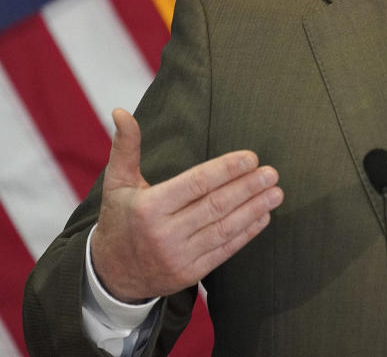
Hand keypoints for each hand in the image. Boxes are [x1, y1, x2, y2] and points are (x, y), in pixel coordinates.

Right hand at [90, 108, 283, 302]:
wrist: (111, 275)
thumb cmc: (119, 220)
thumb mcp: (116, 183)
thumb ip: (125, 147)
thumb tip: (120, 111)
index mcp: (149, 208)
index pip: (195, 184)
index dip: (226, 170)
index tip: (251, 158)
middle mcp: (164, 234)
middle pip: (215, 206)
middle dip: (247, 188)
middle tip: (272, 173)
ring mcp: (178, 257)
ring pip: (224, 229)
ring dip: (254, 209)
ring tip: (275, 193)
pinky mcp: (189, 274)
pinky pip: (224, 251)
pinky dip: (246, 234)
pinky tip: (263, 217)